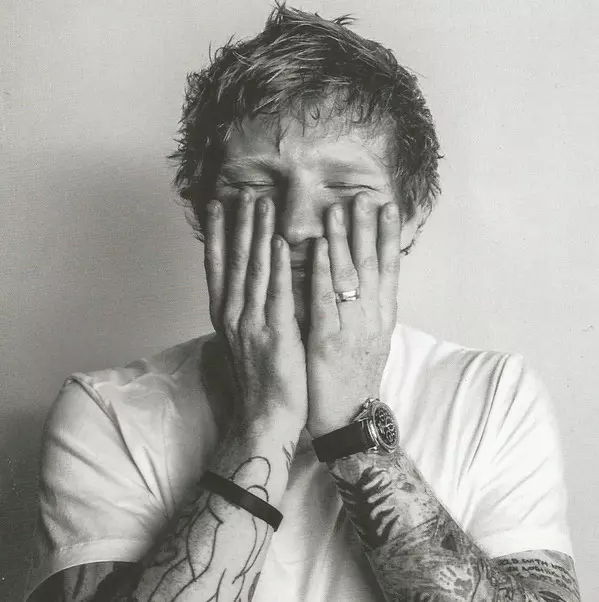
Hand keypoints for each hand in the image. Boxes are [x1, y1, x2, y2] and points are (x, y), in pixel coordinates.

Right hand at [204, 191, 307, 437]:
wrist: (265, 415)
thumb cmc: (259, 378)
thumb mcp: (244, 340)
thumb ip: (245, 310)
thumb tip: (249, 285)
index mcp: (226, 315)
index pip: (218, 266)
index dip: (218, 234)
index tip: (218, 206)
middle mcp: (233, 314)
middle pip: (234, 260)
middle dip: (238, 224)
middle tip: (244, 192)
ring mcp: (252, 323)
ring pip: (254, 270)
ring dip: (257, 234)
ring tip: (262, 203)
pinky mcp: (275, 333)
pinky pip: (276, 293)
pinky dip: (277, 265)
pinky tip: (280, 242)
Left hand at [306, 193, 400, 437]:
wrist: (349, 420)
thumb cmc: (355, 378)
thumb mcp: (371, 341)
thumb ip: (368, 310)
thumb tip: (363, 280)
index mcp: (382, 318)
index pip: (389, 269)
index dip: (389, 237)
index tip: (389, 208)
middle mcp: (372, 318)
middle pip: (372, 265)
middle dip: (369, 229)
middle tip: (365, 195)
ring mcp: (352, 328)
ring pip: (350, 276)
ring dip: (346, 240)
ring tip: (341, 208)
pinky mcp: (329, 341)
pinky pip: (326, 300)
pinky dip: (324, 271)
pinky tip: (321, 246)